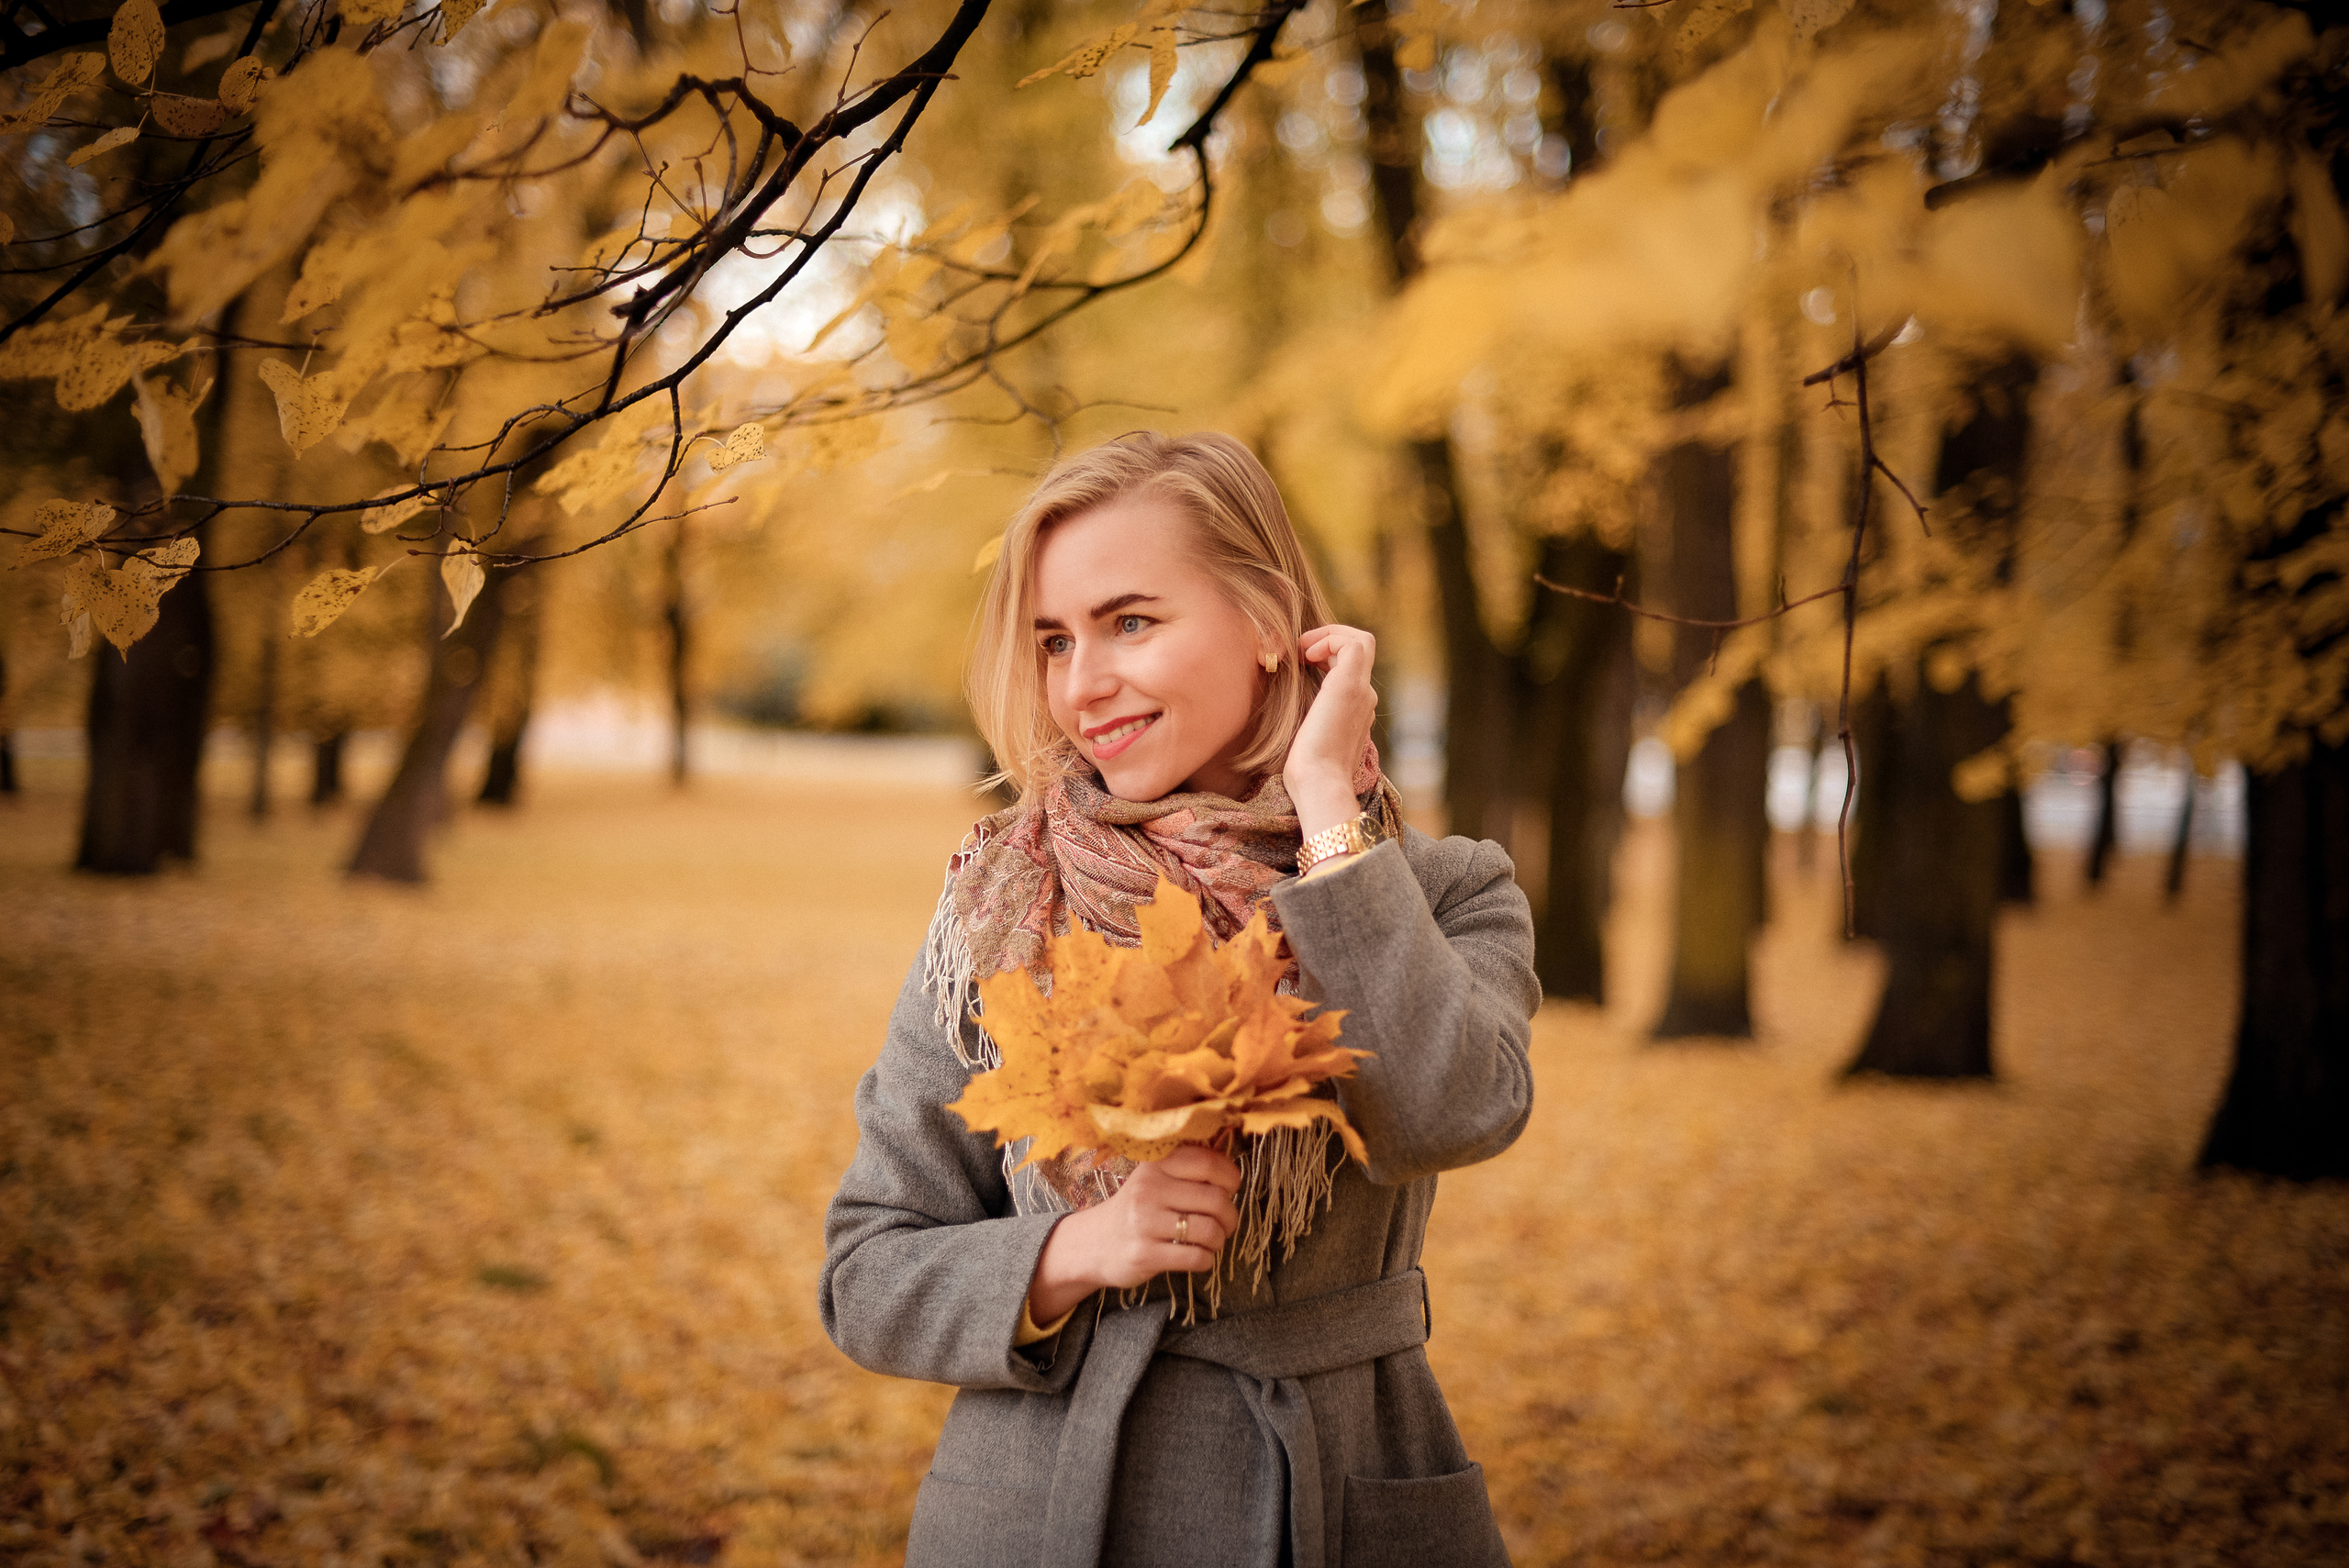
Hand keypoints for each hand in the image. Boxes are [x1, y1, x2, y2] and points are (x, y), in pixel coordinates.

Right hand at [1025, 1145, 1241, 1322]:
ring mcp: (1145, 1223)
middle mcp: (1148, 1189)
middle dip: (1230, 1216)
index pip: (1208, 1162)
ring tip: (1212, 1241)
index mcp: (1155, 1164)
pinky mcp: (1145, 1254)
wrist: (1093, 1244)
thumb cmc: (1136, 1209)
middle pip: (1215, 1199)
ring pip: (1209, 1230)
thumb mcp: (1153, 1179)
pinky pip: (1196, 1258)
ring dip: (1220, 1240)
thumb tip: (1234, 1171)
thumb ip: (1186, 1169)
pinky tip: (1199, 1256)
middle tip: (1226, 1223)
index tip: (1230, 1189)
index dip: (1231, 1177)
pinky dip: (1207, 1260)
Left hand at [1283, 623, 1377, 841]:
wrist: (1318, 785)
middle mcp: (1364, 697)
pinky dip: (1328, 640)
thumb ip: (1307, 720)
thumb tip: (1288, 710)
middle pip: (1361, 648)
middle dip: (1330, 639)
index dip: (1330, 654)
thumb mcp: (1306, 737)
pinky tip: (1306, 655)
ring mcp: (1361, 691)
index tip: (1303, 662)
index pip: (1354, 667)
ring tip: (1303, 650)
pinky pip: (1351, 644)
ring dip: (1329, 636)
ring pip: (1361, 641)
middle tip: (1302, 651)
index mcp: (1355, 710)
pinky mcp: (1350, 686)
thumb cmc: (1306, 771)